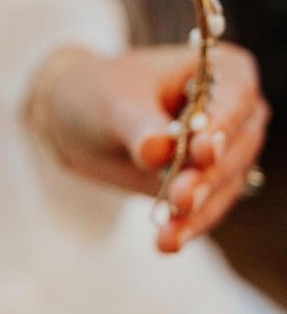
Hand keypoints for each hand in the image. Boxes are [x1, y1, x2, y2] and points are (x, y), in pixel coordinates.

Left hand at [28, 43, 269, 252]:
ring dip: (199, 211)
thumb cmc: (98, 93)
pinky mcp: (208, 185)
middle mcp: (236, 111)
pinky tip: (166, 243)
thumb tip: (158, 150)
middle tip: (181, 199)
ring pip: (225, 185)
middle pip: (237, 147)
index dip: (223, 124)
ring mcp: (227, 152)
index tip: (204, 151)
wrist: (76, 119)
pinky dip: (188, 226)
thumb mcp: (112, 102)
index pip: (235, 97)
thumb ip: (140, 126)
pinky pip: (206, 209)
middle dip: (208, 177)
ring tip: (168, 234)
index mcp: (222, 69)